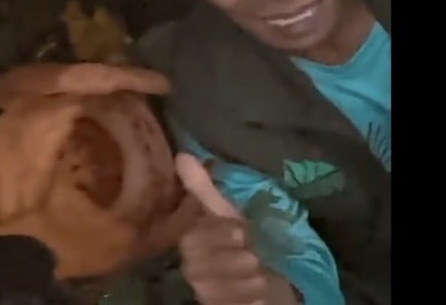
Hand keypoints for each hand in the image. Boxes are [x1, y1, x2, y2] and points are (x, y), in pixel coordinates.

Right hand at [175, 153, 299, 304]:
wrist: (263, 275)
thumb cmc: (240, 240)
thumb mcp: (226, 213)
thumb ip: (203, 189)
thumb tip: (182, 155)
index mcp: (189, 239)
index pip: (191, 238)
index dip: (216, 234)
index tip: (241, 232)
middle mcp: (190, 266)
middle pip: (199, 265)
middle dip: (232, 259)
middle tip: (253, 256)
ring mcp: (201, 289)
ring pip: (212, 288)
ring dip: (243, 280)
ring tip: (259, 276)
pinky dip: (246, 300)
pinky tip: (258, 295)